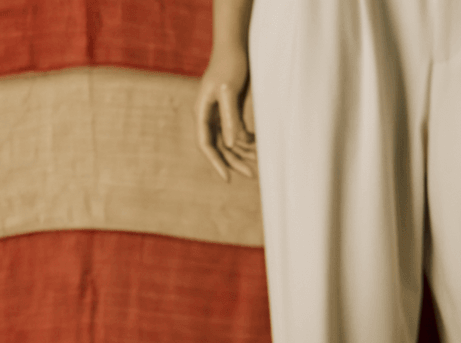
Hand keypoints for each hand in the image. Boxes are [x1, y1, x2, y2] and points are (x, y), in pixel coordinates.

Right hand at [195, 47, 255, 181]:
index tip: (228, 178)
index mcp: (202, 112)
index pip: (206, 144)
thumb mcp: (229, 90)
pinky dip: (245, 141)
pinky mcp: (229, 108)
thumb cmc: (230, 64)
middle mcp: (207, 115)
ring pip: (227, 141)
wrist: (234, 46)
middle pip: (218, 146)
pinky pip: (235, 130)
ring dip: (241, 153)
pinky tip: (258, 147)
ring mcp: (218, 113)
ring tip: (258, 164)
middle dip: (233, 161)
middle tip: (252, 174)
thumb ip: (229, 116)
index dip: (216, 162)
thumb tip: (230, 144)